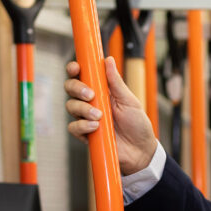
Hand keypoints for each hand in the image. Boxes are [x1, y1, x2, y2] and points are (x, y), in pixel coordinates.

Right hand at [64, 57, 157, 175]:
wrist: (140, 150)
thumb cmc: (137, 124)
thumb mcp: (129, 100)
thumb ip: (116, 82)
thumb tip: (108, 60)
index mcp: (101, 90)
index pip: (81, 75)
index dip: (74, 69)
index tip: (76, 67)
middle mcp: (90, 102)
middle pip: (70, 88)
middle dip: (77, 88)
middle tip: (91, 95)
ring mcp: (86, 118)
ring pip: (71, 106)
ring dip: (83, 109)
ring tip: (100, 116)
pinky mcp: (85, 134)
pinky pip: (73, 127)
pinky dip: (82, 126)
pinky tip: (96, 127)